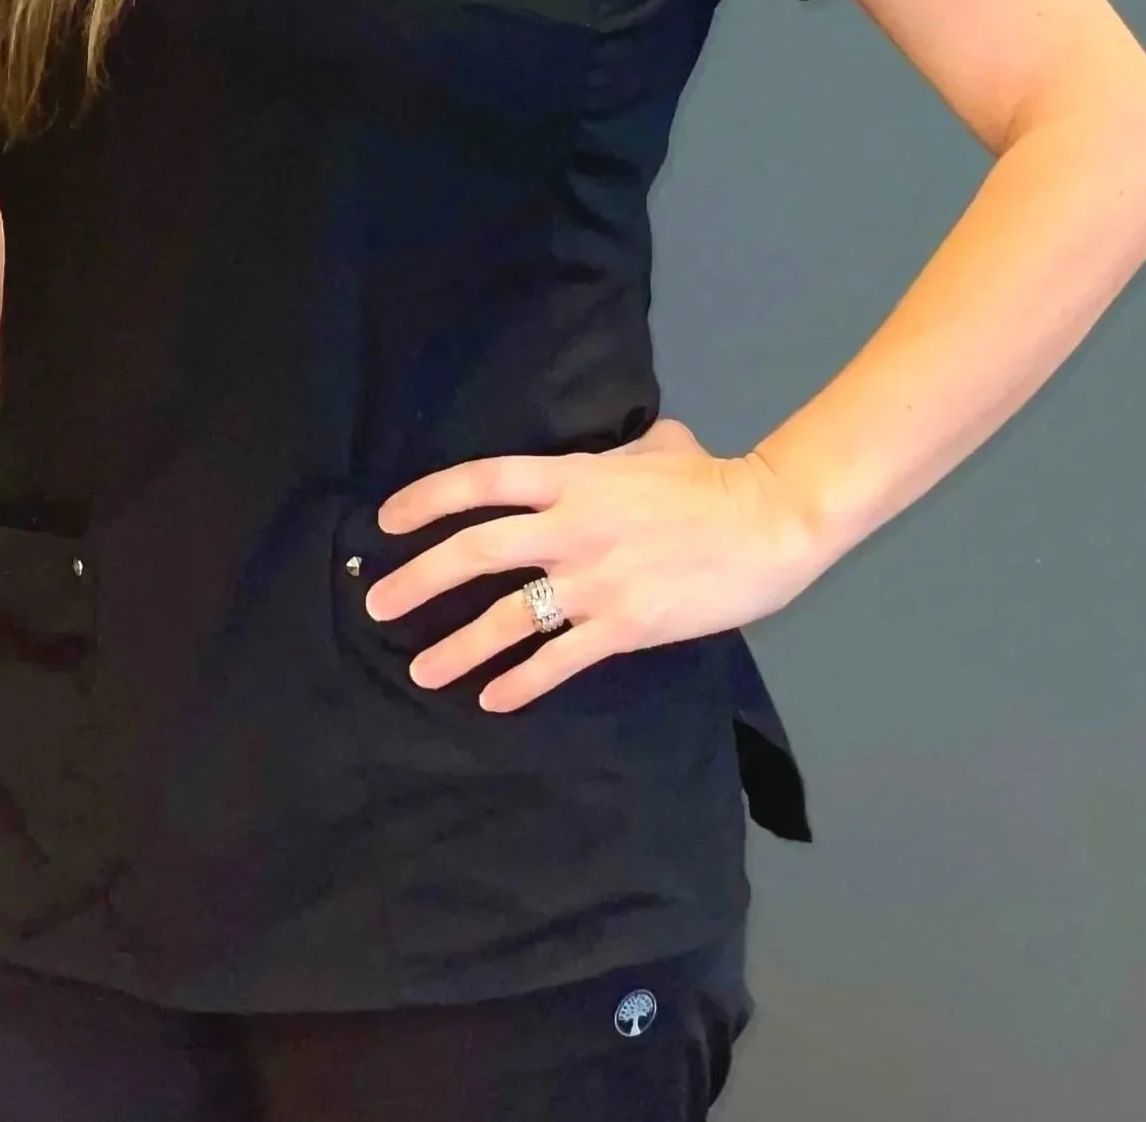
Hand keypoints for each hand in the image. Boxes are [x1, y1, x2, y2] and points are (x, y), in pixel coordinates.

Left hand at [365, 416, 825, 712]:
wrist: (767, 524)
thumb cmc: (710, 479)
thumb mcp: (652, 447)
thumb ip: (610, 454)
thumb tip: (601, 453)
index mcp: (574, 478)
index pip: (483, 483)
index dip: (428, 498)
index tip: (388, 520)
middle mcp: (572, 527)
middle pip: (476, 552)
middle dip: (419, 579)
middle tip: (379, 604)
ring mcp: (595, 580)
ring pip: (508, 617)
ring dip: (457, 646)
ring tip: (420, 670)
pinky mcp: (623, 626)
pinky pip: (558, 659)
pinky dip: (521, 682)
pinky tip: (492, 699)